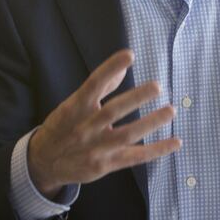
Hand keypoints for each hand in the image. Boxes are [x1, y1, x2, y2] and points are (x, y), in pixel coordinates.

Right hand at [27, 49, 180, 198]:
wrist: (44, 162)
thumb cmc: (64, 125)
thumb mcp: (74, 103)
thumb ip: (101, 85)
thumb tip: (123, 67)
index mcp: (76, 107)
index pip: (94, 83)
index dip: (110, 68)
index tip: (129, 55)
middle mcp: (86, 127)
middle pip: (112, 111)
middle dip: (136, 98)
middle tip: (157, 86)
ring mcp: (96, 148)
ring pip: (126, 135)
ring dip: (150, 123)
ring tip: (171, 110)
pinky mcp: (106, 165)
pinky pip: (134, 158)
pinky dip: (156, 151)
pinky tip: (176, 142)